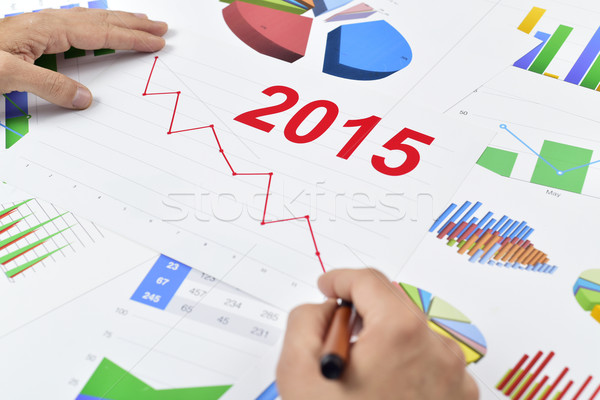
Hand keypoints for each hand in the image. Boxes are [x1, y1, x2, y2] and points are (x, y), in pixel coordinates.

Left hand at [0, 8, 167, 108]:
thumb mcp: (8, 77)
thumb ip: (50, 85)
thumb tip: (85, 97)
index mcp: (44, 29)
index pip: (99, 32)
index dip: (131, 36)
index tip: (156, 40)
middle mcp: (44, 24)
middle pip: (98, 19)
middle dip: (132, 22)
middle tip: (160, 25)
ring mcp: (38, 28)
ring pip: (87, 19)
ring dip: (117, 21)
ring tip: (139, 21)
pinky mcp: (32, 36)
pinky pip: (75, 26)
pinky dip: (96, 26)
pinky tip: (97, 30)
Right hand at [276, 268, 477, 399]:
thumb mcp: (298, 375)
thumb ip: (306, 321)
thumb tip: (327, 309)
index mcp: (401, 334)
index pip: (369, 281)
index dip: (341, 278)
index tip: (328, 287)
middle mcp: (437, 349)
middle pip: (393, 305)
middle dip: (362, 312)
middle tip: (338, 340)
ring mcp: (454, 376)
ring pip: (412, 334)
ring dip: (385, 341)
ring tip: (361, 380)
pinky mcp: (460, 398)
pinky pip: (429, 362)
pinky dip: (406, 365)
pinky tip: (384, 393)